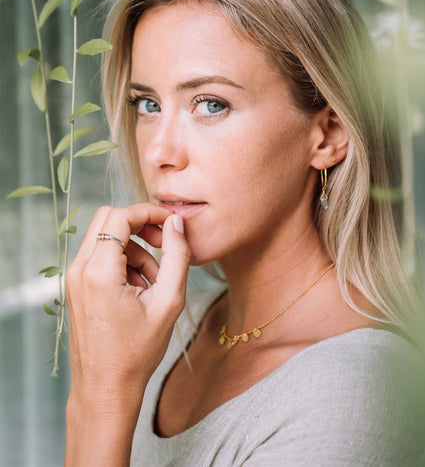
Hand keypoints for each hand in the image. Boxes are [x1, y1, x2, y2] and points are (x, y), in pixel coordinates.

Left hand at [66, 203, 190, 405]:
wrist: (106, 387)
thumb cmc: (137, 351)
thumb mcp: (169, 301)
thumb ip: (177, 256)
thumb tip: (176, 224)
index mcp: (99, 272)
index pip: (119, 216)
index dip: (150, 212)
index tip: (173, 223)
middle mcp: (79, 270)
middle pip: (108, 220)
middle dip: (141, 224)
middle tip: (166, 243)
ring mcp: (73, 279)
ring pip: (105, 238)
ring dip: (136, 247)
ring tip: (158, 278)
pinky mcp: (76, 287)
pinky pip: (100, 257)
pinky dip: (124, 261)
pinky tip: (142, 288)